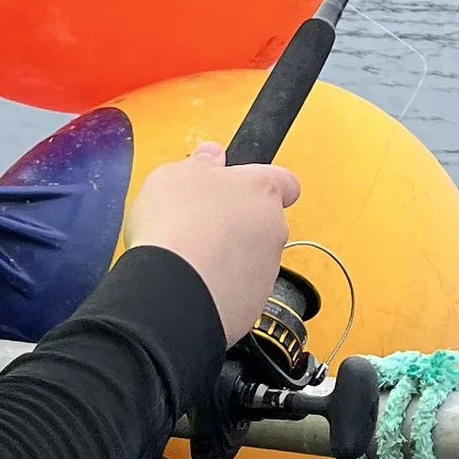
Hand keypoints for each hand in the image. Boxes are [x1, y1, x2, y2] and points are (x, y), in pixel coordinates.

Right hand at [124, 142, 298, 344]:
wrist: (173, 292)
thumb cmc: (176, 227)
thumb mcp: (175, 176)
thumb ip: (200, 163)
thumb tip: (211, 155)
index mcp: (261, 189)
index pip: (285, 181)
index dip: (264, 183)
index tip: (242, 187)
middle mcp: (274, 228)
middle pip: (265, 221)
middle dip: (239, 223)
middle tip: (202, 224)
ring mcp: (268, 268)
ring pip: (254, 256)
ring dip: (231, 256)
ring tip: (192, 258)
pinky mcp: (256, 303)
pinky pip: (242, 289)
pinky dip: (223, 286)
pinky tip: (194, 283)